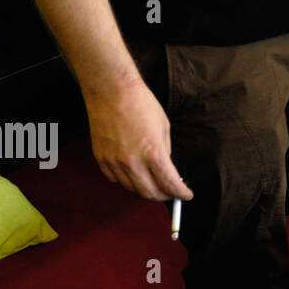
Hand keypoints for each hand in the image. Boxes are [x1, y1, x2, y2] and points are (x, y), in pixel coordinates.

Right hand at [86, 83, 192, 201]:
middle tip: (171, 193)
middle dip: (164, 196)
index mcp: (153, 153)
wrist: (112, 91)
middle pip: (150, 193)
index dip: (181, 193)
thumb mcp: (164, 127)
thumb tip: (166, 169)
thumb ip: (165, 151)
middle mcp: (133, 162)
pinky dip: (127, 181)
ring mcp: (115, 162)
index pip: (170, 184)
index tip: (186, 195)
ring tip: (154, 184)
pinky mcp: (101, 159)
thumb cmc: (142, 104)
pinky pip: (115, 179)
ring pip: (131, 188)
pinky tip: (134, 175)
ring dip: (145, 190)